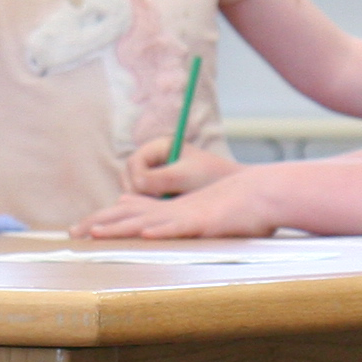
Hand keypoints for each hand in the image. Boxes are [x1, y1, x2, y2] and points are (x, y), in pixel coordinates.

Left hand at [78, 171, 272, 239]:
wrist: (264, 193)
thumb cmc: (234, 206)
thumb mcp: (194, 211)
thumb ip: (164, 212)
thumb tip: (130, 207)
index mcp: (169, 211)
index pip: (128, 217)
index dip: (103, 222)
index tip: (77, 231)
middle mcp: (173, 212)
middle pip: (130, 219)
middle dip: (101, 226)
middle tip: (72, 235)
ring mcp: (189, 216)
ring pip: (150, 222)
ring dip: (123, 228)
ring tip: (97, 233)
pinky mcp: (207, 223)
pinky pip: (183, 227)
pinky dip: (164, 230)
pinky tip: (146, 235)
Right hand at [119, 139, 237, 198]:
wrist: (232, 190)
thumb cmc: (212, 178)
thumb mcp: (187, 176)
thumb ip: (161, 178)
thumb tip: (137, 185)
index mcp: (159, 147)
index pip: (134, 162)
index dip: (137, 178)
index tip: (148, 191)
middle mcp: (153, 161)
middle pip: (129, 177)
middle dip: (136, 192)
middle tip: (153, 205)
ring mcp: (154, 178)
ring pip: (134, 191)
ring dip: (142, 202)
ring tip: (161, 209)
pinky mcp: (158, 193)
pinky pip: (142, 201)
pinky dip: (148, 208)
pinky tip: (161, 214)